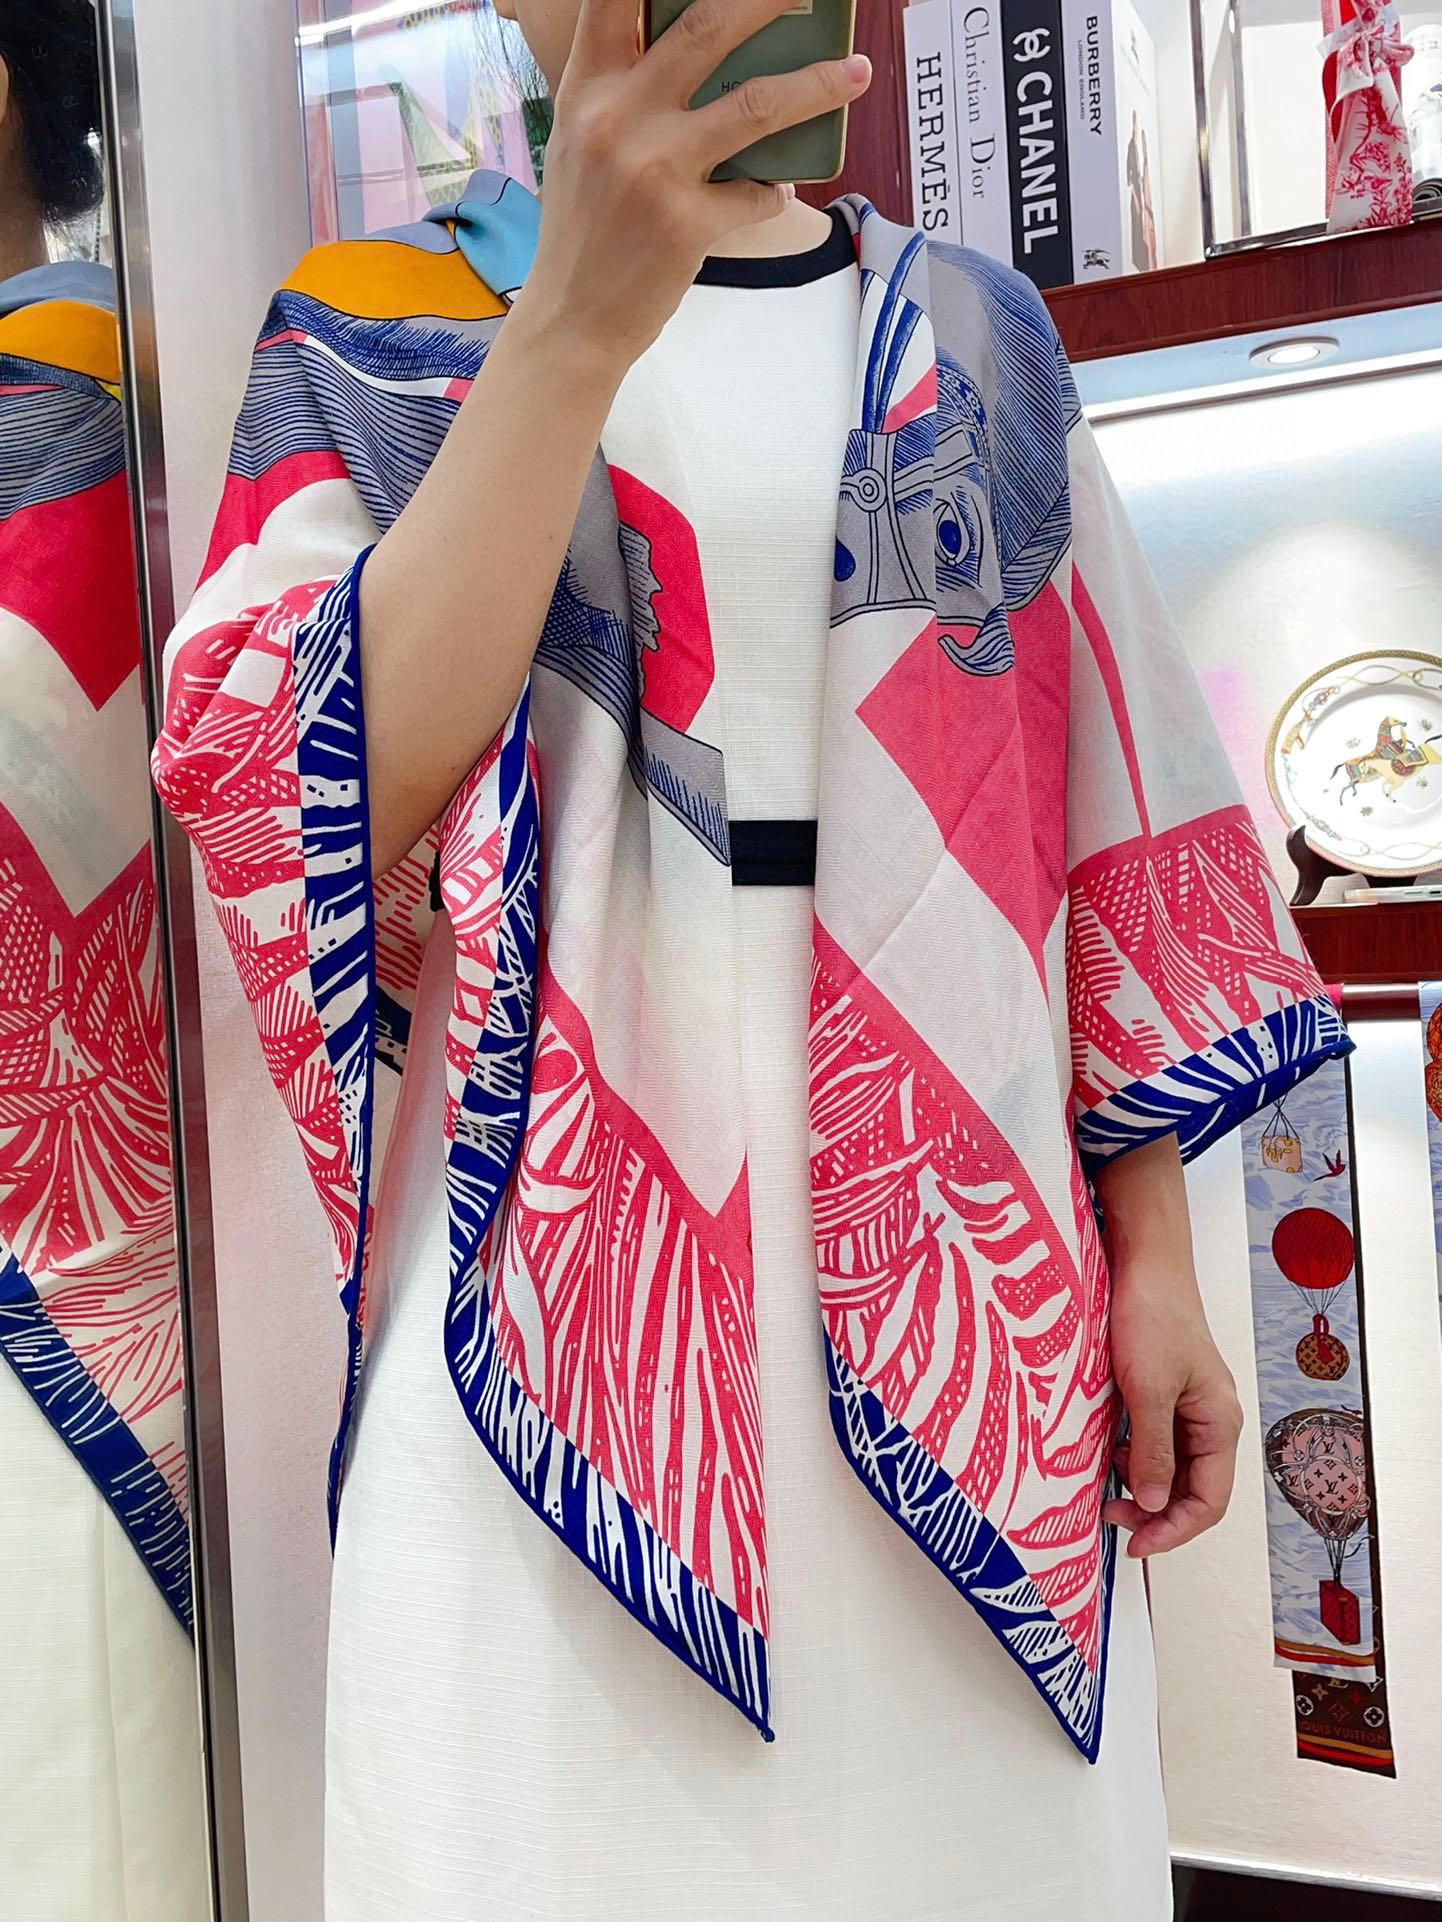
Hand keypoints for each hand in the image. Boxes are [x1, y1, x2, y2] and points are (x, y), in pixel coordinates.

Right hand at [516, 0, 871, 366]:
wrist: (572, 318)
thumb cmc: (583, 230)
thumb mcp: (581, 143)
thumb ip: (623, 94)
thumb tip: (692, 56)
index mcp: (587, 89)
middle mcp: (618, 117)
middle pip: (707, 26)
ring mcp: (655, 169)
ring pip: (756, 105)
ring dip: (817, 86)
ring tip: (857, 73)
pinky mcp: (686, 223)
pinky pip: (754, 193)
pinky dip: (771, 192)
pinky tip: (771, 193)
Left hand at [1093, 1136, 1243, 1558]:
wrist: (1142, 1257)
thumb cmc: (1152, 1315)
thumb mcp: (1149, 1390)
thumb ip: (1152, 1452)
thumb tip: (1154, 1506)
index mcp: (1219, 1422)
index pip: (1210, 1500)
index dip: (1175, 1530)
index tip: (1134, 1544)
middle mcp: (1210, 1418)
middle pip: (1192, 1488)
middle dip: (1156, 1512)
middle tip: (1111, 1518)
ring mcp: (1187, 1402)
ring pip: (1170, 1465)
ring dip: (1142, 1485)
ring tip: (1105, 1490)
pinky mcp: (1163, 1387)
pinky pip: (1153, 1438)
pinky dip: (1131, 1455)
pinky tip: (1104, 1452)